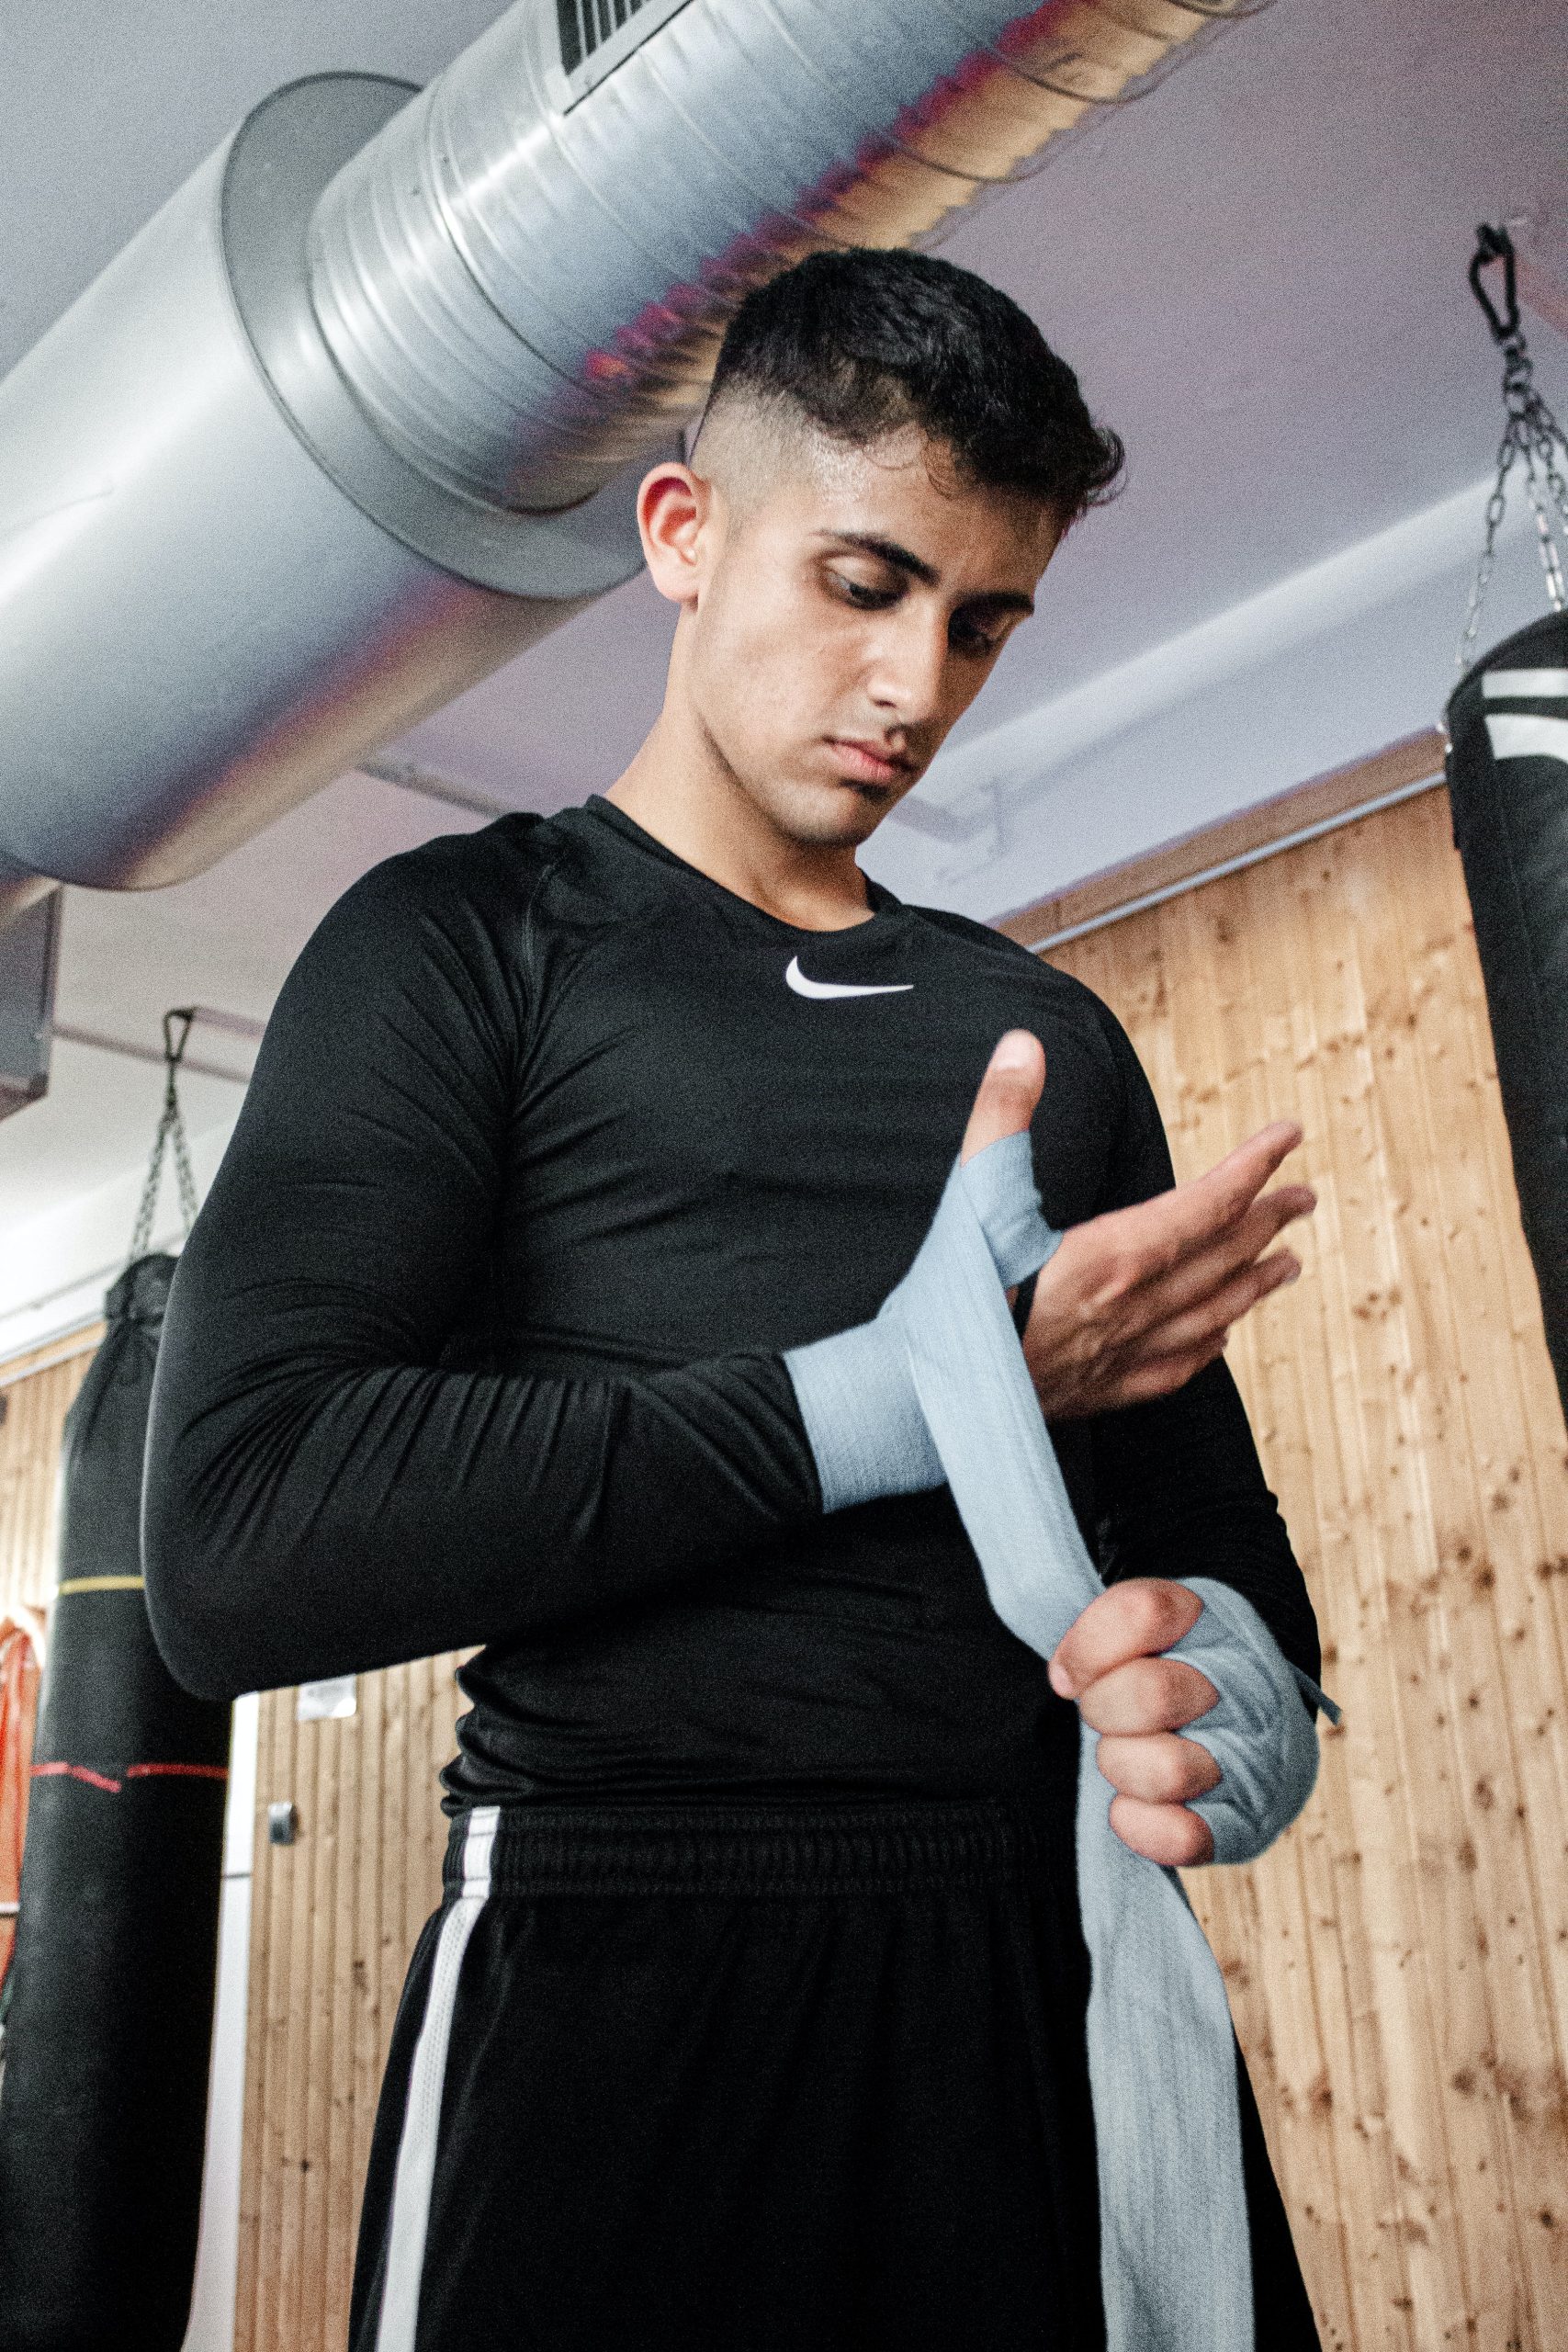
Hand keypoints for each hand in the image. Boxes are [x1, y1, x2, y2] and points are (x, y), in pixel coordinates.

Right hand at [960, 1030, 1313, 1418]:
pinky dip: (1211, 1344)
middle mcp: (1133, 1309)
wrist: (921, 1401)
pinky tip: (1221, 1337)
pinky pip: (1179, 1366)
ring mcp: (1123, 1355)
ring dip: (1255, 1282)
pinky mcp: (1104, 1392)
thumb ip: (1003, 1116)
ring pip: (1214, 1314)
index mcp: (1112, 1256)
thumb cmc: (947, 1301)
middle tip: (1302, 1196)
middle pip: (1223, 1258)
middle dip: (1268, 1220)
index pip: (1208, 1203)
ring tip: (1289, 1263)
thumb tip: (1024, 1046)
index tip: (1288, 1138)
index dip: (1254, 1166)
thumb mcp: (972, 1194)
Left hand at [1047, 1577, 1220, 1864]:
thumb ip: (1100, 1626)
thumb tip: (1066, 1675)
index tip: (1072, 1673)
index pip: (1142, 1612)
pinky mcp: (1243, 1825)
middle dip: (1102, 1708)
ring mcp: (1253, 1759)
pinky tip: (1131, 1804)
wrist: (1244, 1728)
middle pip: (1152, 1694)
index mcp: (1215, 1621)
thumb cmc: (1165, 1670)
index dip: (1087, 1649)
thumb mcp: (1137, 1626)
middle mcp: (1248, 1686)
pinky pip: (1182, 1836)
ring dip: (1122, 1764)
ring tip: (1128, 1754)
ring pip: (1167, 1771)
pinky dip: (1139, 1824)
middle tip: (1104, 1711)